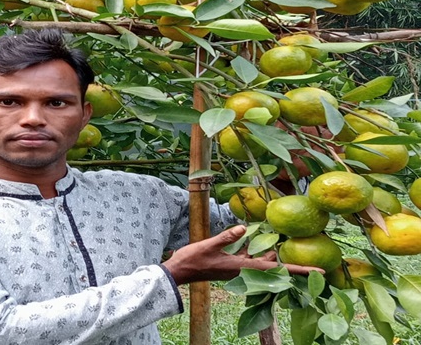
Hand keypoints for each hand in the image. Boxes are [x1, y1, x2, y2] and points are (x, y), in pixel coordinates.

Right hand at [162, 225, 323, 284]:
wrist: (179, 272)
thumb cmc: (193, 260)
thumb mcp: (209, 246)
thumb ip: (227, 237)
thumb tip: (245, 228)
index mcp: (243, 268)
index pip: (276, 269)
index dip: (299, 270)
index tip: (320, 272)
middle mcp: (244, 270)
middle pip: (273, 265)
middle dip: (287, 257)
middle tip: (303, 245)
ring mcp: (238, 268)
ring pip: (262, 260)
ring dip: (271, 251)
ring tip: (283, 237)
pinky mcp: (232, 264)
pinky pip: (250, 257)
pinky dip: (256, 249)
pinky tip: (257, 236)